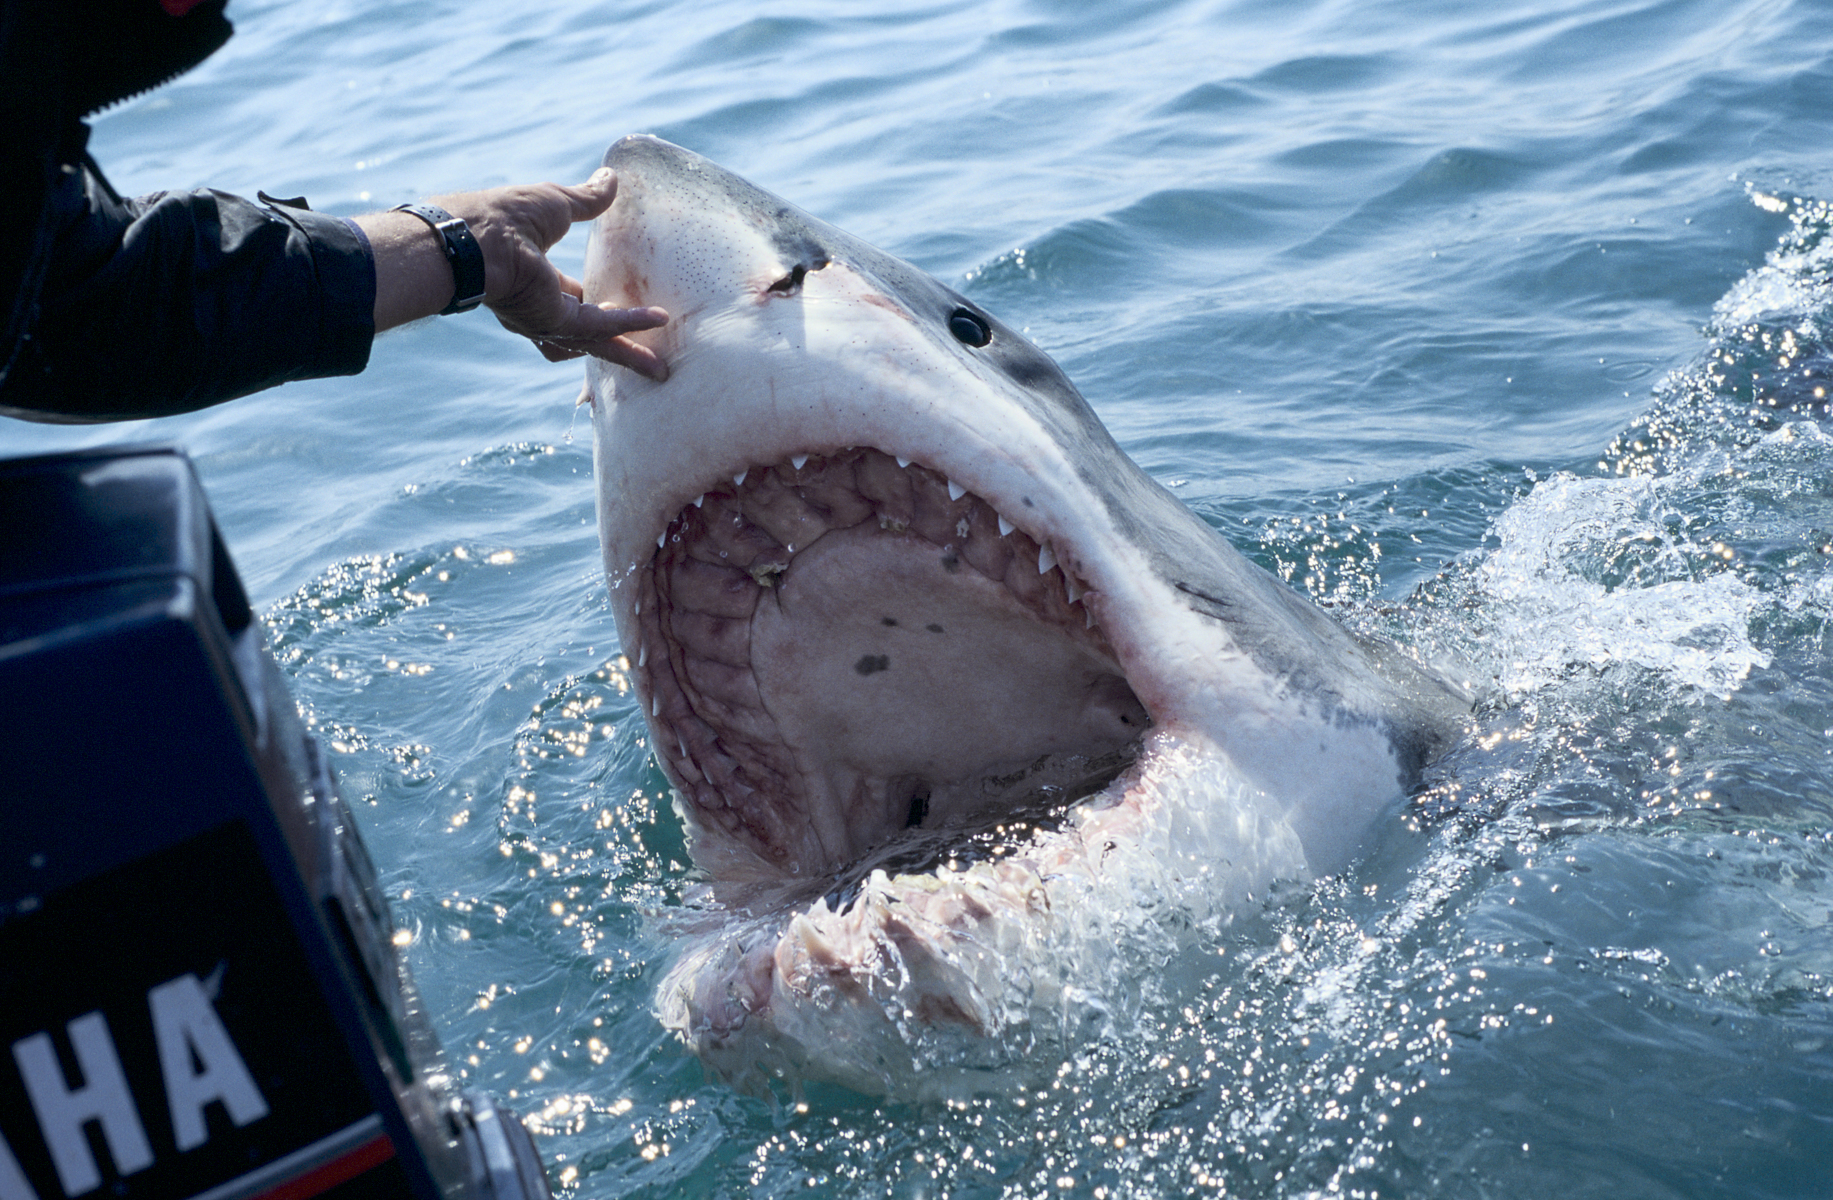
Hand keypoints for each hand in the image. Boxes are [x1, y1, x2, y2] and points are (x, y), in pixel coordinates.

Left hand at [359, 169, 668, 378]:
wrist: (479, 234)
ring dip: (628, 355)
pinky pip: (600, 327)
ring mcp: (546, 320)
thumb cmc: (505, 215)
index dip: (600, 306)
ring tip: (660, 369)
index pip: (575, 302)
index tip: (625, 307)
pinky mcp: (554, 321)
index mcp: (536, 281)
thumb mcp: (556, 203)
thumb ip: (587, 199)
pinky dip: (629, 324)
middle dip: (620, 349)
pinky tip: (658, 318)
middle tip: (650, 362)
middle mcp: (540, 309)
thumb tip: (610, 178)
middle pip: (589, 336)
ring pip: (597, 344)